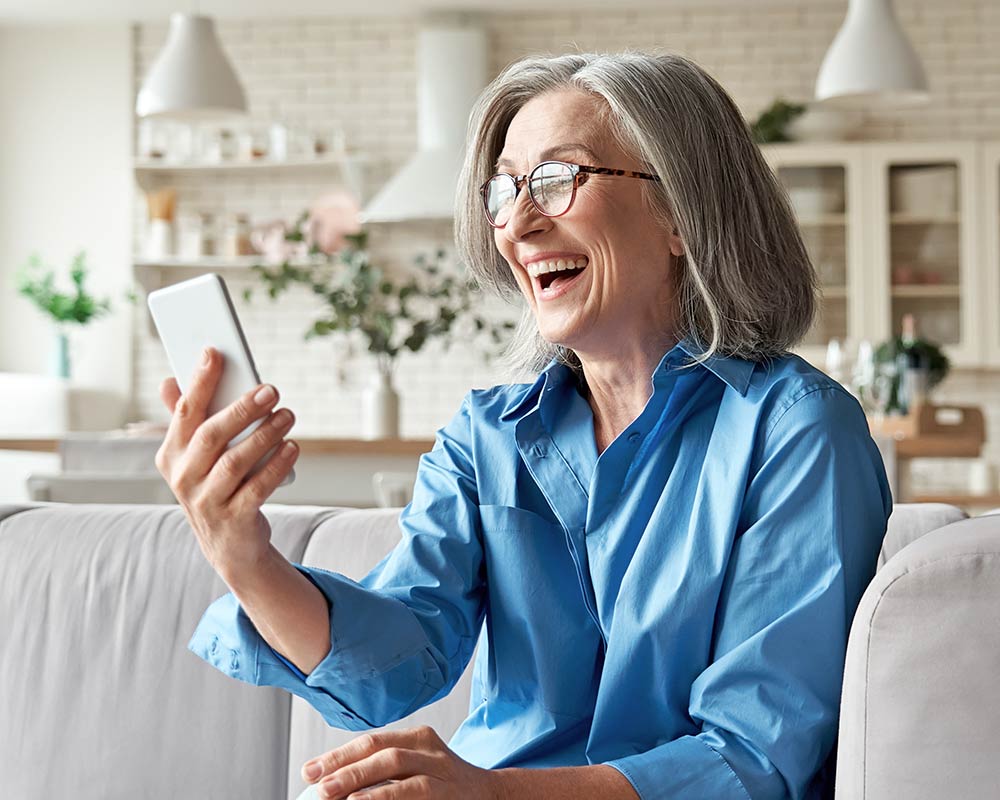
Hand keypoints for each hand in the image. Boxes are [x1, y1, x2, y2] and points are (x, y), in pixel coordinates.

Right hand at [155, 346, 298, 574]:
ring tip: (288, 415)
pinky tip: (293, 447)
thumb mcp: (195, 457)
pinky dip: (277, 465)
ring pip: (236, 462)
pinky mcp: (233, 519)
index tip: (215, 352)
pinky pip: (258, 488)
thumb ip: (185, 420)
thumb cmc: (215, 486)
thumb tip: (168, 380)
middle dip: (242, 408)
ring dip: (265, 434)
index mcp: (170, 455)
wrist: (228, 545)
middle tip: (271, 389)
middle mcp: (183, 478)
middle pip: (212, 435)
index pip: (184, 412)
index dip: (199, 381)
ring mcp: (206, 501)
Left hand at [301, 725, 500, 799]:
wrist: (492, 796)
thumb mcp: (417, 765)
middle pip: (387, 755)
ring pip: (405, 780)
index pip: (374, 741)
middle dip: (349, 770)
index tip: (309, 771)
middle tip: (319, 787)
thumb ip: (382, 769)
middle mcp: (433, 753)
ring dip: (370, 792)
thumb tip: (329, 781)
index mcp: (420, 738)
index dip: (340, 755)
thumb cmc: (443, 785)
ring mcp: (445, 777)